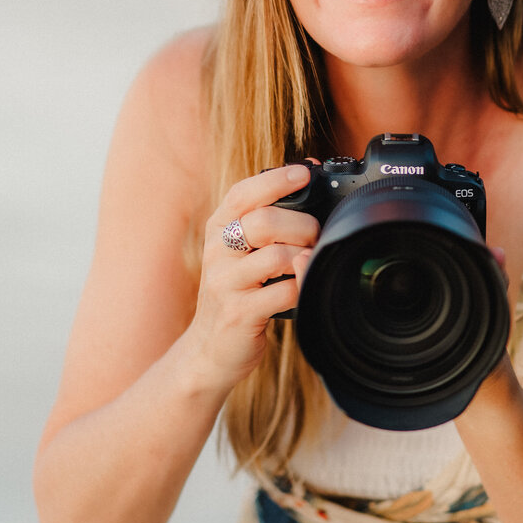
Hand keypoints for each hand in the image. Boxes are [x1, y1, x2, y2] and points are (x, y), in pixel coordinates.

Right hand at [182, 165, 318, 394]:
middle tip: (314, 235)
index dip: (276, 179)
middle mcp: (217, 252)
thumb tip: (306, 178)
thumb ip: (264, 221)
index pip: (243, 193)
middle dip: (302, 225)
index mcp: (218, 230)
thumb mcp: (238, 253)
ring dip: (304, 257)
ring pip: (277, 256)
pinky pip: (283, 292)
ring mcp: (226, 284)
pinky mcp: (240, 313)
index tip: (305, 172)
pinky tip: (302, 287)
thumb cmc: (236, 293)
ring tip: (308, 262)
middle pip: (265, 221)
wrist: (208, 350)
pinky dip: (301, 287)